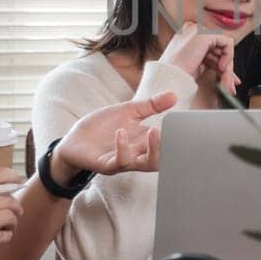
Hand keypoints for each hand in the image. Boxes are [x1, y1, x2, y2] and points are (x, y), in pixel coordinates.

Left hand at [50, 92, 178, 179]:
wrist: (74, 140)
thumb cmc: (102, 127)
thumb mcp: (128, 111)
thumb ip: (151, 105)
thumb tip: (174, 95)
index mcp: (145, 142)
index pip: (167, 145)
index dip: (179, 139)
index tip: (186, 125)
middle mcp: (138, 154)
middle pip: (161, 159)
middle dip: (169, 148)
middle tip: (175, 133)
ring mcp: (123, 161)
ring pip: (144, 164)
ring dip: (152, 149)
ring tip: (154, 131)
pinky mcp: (106, 164)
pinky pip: (119, 161)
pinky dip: (122, 148)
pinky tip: (122, 133)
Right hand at [159, 22, 239, 94]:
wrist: (170, 79)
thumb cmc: (177, 76)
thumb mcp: (197, 66)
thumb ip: (210, 61)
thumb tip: (227, 68)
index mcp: (187, 36)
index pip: (211, 48)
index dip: (222, 64)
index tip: (228, 79)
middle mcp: (192, 30)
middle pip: (218, 48)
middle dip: (227, 69)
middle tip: (229, 85)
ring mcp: (197, 29)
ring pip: (224, 47)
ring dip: (228, 68)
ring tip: (225, 83)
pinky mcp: (204, 34)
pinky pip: (227, 43)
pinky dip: (229, 57)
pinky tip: (221, 68)